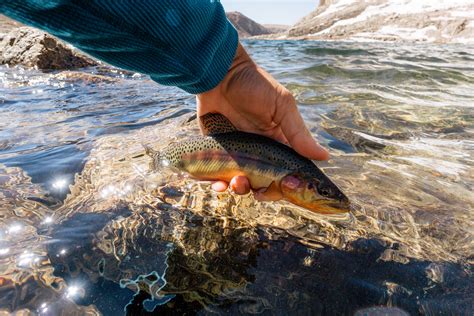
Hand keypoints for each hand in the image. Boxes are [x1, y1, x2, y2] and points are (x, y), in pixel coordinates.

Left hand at [196, 43, 328, 196]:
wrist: (219, 74)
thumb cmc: (254, 85)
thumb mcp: (282, 106)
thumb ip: (298, 133)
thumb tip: (324, 156)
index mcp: (278, 143)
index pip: (287, 172)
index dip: (287, 185)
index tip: (285, 188)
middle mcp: (258, 152)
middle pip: (263, 183)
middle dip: (261, 191)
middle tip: (255, 188)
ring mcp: (236, 153)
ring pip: (240, 183)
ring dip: (239, 189)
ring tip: (233, 183)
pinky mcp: (216, 152)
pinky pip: (217, 175)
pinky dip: (218, 184)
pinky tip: (217, 185)